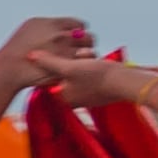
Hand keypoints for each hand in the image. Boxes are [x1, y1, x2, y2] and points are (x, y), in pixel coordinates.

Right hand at [0, 14, 93, 65]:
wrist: (7, 69)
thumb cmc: (14, 52)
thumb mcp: (28, 28)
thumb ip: (47, 25)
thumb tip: (56, 27)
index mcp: (53, 24)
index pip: (79, 24)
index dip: (79, 32)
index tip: (75, 38)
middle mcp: (61, 35)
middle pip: (87, 37)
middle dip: (85, 43)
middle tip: (78, 51)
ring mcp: (65, 51)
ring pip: (89, 51)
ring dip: (85, 55)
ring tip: (77, 61)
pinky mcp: (66, 66)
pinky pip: (83, 65)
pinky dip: (81, 66)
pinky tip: (74, 70)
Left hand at [21, 49, 144, 108]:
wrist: (128, 82)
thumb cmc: (98, 76)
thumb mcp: (69, 68)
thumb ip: (48, 62)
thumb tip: (29, 56)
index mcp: (61, 97)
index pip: (48, 78)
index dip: (54, 63)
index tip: (65, 57)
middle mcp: (71, 100)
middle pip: (63, 76)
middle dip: (71, 63)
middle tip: (82, 58)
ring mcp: (85, 97)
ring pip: (77, 74)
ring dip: (83, 63)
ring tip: (92, 61)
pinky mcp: (98, 92)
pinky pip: (89, 76)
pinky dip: (92, 68)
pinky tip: (100, 63)